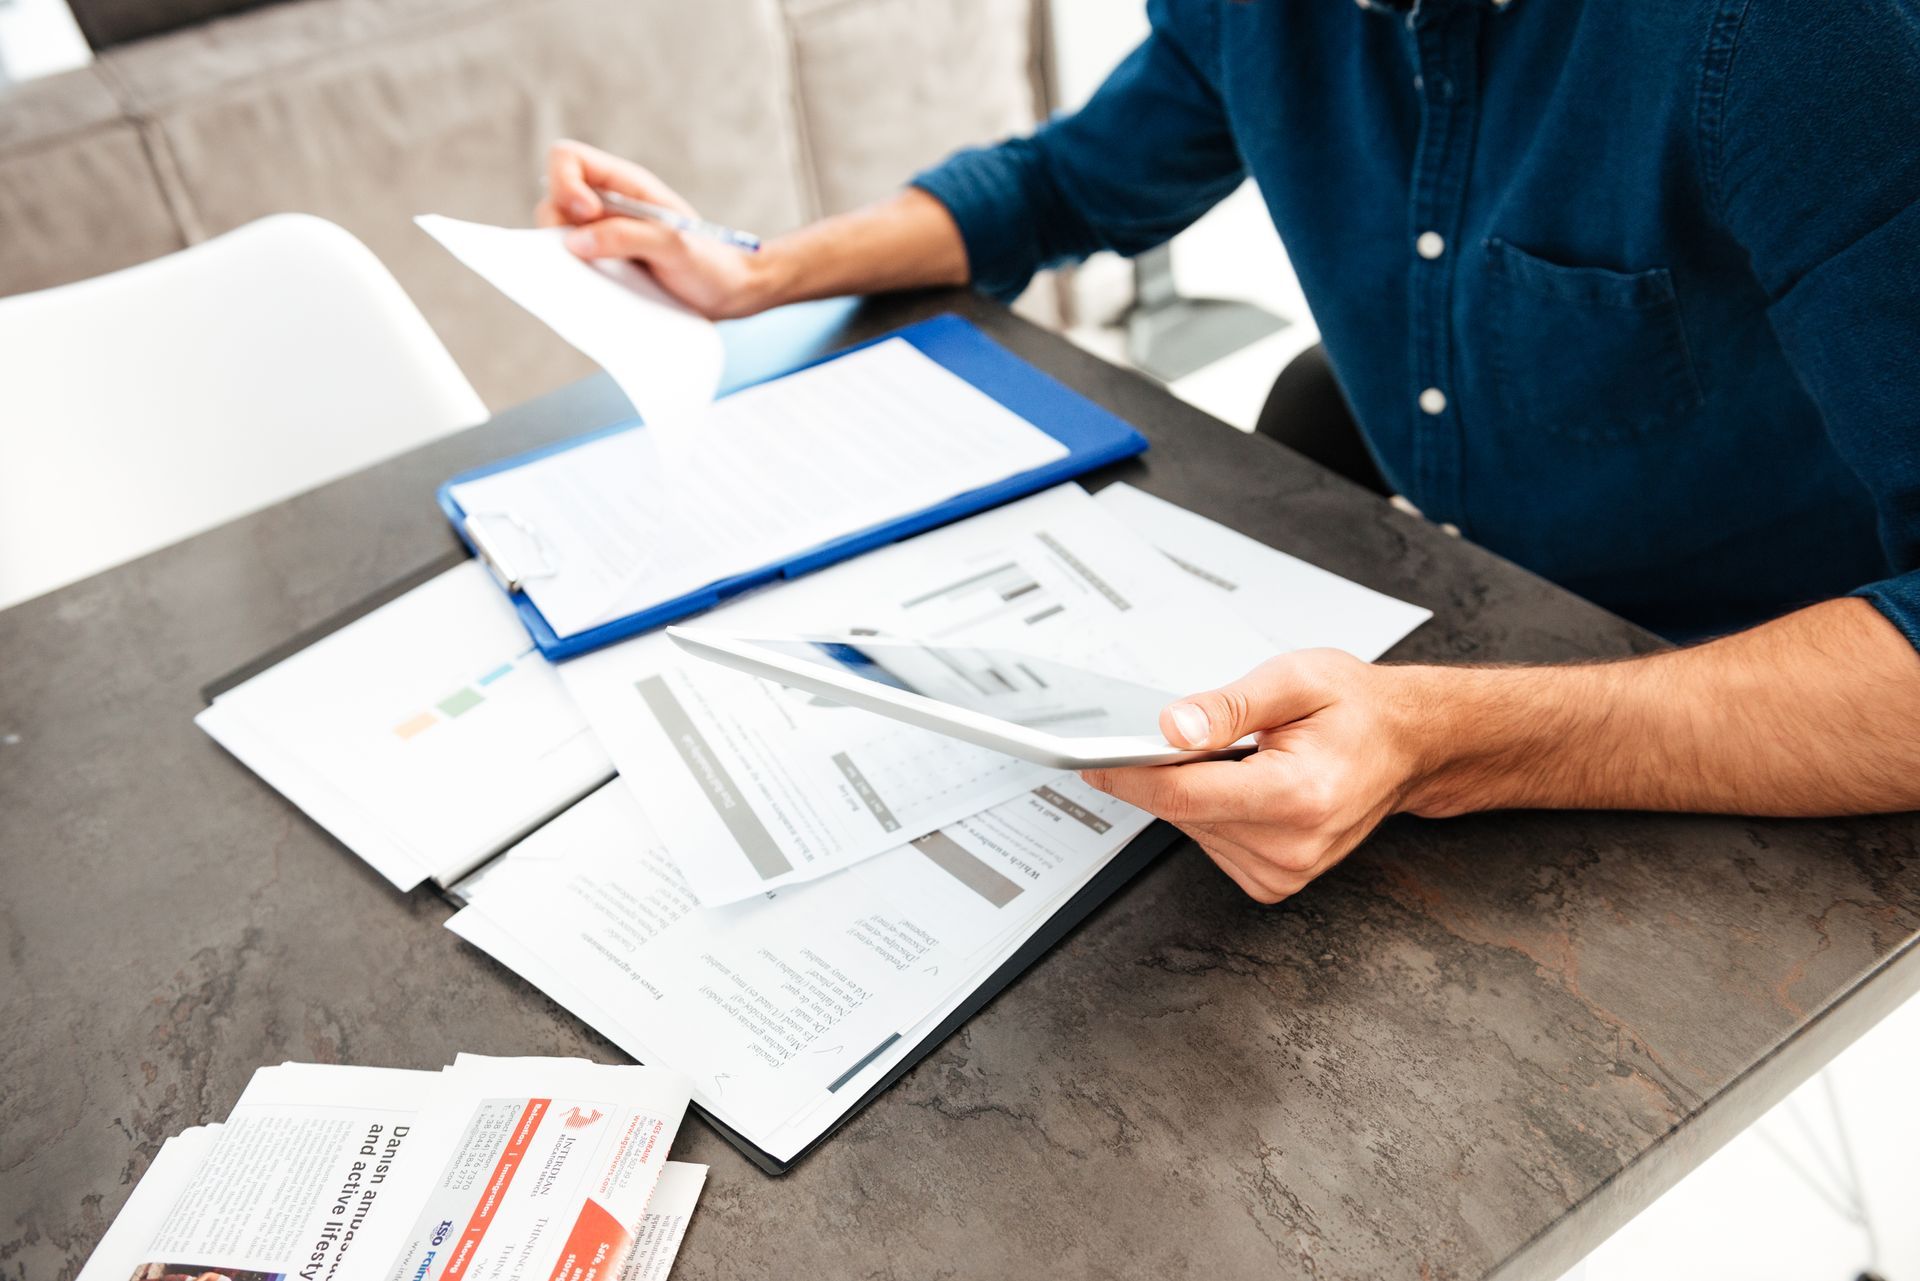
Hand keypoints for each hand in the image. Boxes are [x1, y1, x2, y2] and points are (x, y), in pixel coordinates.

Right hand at [535, 139, 778, 318]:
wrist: (730, 295)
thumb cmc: (710, 263)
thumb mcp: (674, 246)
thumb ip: (627, 237)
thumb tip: (574, 242)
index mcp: (625, 184)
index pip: (567, 159)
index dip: (564, 183)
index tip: (587, 214)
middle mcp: (608, 206)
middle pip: (552, 201)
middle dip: (558, 227)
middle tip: (591, 255)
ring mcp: (604, 237)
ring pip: (559, 237)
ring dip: (565, 257)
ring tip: (601, 278)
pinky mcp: (605, 266)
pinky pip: (574, 266)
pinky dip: (575, 277)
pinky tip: (597, 293)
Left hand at [1081, 650, 1430, 903]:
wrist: (1407, 744)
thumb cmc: (1358, 709)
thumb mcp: (1296, 679)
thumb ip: (1228, 705)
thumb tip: (1170, 728)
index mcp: (1298, 795)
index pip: (1183, 794)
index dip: (1129, 775)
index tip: (1092, 760)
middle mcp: (1292, 845)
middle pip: (1184, 812)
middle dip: (1169, 772)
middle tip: (1193, 732)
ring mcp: (1285, 871)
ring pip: (1192, 829)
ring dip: (1195, 791)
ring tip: (1240, 756)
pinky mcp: (1276, 882)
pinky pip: (1211, 844)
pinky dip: (1213, 812)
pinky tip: (1245, 785)